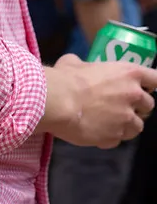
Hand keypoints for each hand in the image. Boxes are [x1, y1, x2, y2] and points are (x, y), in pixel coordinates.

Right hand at [39, 54, 156, 148]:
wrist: (57, 103)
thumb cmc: (66, 79)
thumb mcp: (72, 63)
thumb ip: (82, 65)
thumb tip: (74, 64)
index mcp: (129, 74)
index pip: (156, 79)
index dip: (149, 85)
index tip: (142, 89)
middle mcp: (134, 96)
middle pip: (148, 105)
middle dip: (136, 108)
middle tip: (120, 109)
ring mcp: (125, 119)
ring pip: (136, 127)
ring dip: (125, 126)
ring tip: (108, 126)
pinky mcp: (113, 137)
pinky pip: (116, 141)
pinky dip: (108, 138)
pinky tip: (95, 134)